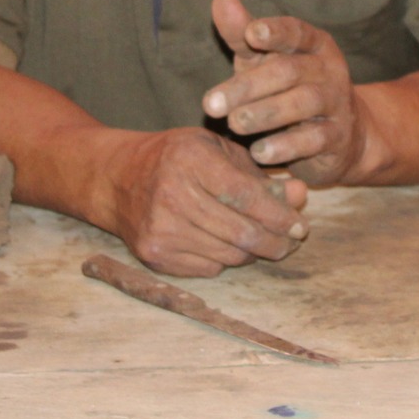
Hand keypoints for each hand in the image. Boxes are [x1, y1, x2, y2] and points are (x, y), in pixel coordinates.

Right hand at [106, 126, 308, 277]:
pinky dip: (226, 260)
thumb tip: (300, 195)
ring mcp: (161, 229)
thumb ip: (259, 173)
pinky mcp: (154, 255)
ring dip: (255, 253)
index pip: (246, 196)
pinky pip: (208, 269)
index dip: (280, 215)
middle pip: (241, 233)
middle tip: (292, 241)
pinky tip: (227, 244)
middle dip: (276, 242)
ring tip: (265, 242)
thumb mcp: (218, 149)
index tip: (301, 224)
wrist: (117, 178)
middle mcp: (172, 195)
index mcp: (191, 160)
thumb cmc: (176, 158)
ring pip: (229, 256)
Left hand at [202, 0, 372, 186]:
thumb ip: (242, 33)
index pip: (296, 32)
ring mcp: (338, 103)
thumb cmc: (290, 89)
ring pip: (303, 104)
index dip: (275, 31)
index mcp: (314, 44)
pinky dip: (285, 146)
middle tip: (211, 104)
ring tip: (234, 124)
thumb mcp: (264, 60)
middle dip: (248, 87)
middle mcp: (330, 70)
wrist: (342, 137)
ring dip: (264, 114)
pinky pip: (313, 140)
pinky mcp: (338, 138)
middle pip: (289, 71)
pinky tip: (259, 152)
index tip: (252, 33)